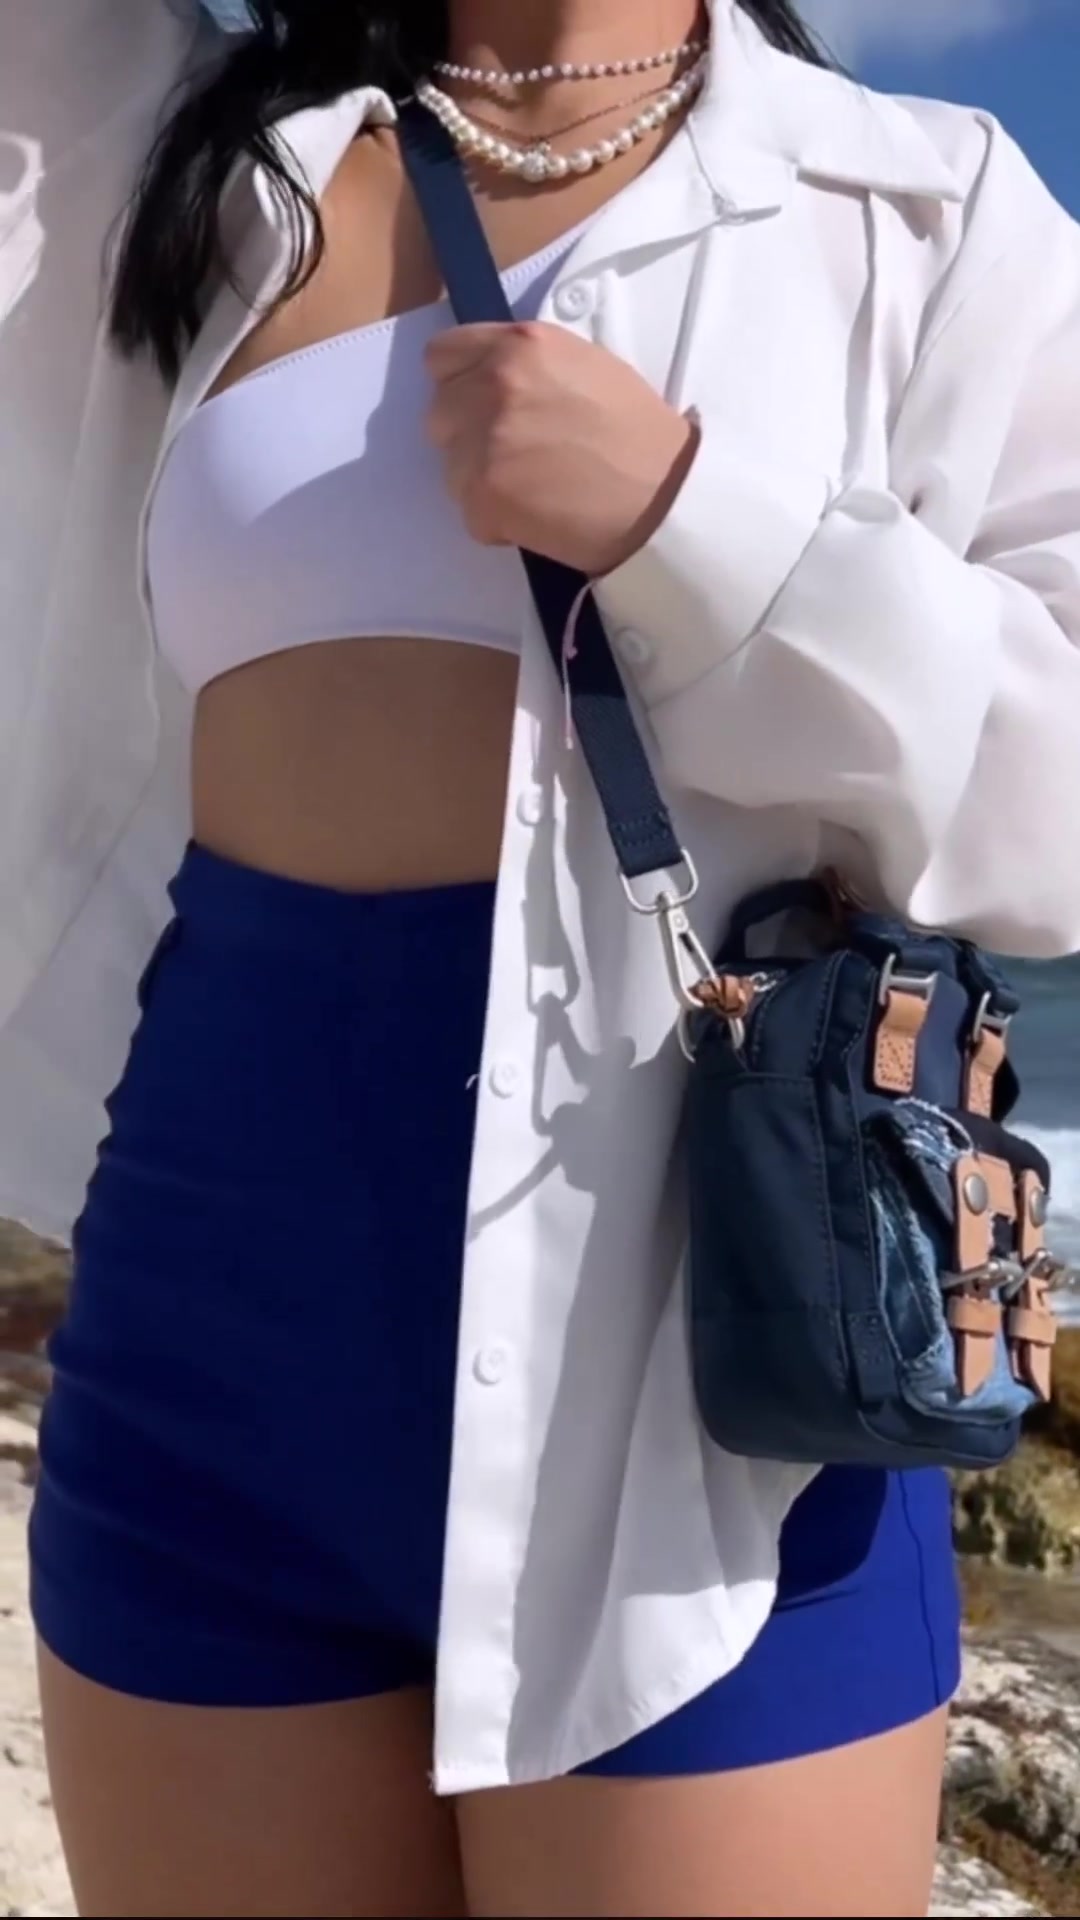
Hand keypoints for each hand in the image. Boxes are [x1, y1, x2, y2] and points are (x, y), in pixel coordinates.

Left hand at [425, 322, 699, 576]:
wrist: (664, 496)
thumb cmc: (638, 434)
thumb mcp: (584, 366)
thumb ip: (528, 366)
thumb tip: (490, 382)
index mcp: (519, 345)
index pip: (443, 356)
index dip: (459, 384)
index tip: (480, 407)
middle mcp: (493, 384)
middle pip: (439, 413)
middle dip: (466, 436)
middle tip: (514, 458)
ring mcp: (482, 441)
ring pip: (449, 467)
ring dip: (480, 482)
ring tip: (533, 491)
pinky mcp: (482, 496)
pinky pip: (469, 513)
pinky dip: (497, 523)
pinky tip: (539, 518)